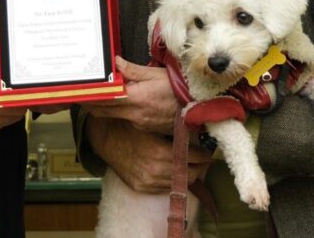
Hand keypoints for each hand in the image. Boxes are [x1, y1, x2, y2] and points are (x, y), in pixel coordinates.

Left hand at [83, 57, 179, 133]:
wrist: (199, 108)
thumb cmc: (180, 88)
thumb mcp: (156, 73)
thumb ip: (133, 70)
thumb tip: (115, 63)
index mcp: (136, 98)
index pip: (103, 100)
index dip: (88, 97)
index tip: (79, 91)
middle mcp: (134, 114)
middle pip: (102, 111)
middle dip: (90, 104)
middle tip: (82, 94)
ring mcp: (139, 124)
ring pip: (113, 116)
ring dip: (104, 108)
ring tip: (100, 96)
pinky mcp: (145, 128)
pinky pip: (126, 120)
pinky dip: (120, 112)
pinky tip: (122, 103)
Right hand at [86, 116, 209, 192]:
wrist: (106, 138)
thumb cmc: (131, 127)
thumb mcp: (153, 124)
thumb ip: (175, 130)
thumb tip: (197, 129)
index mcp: (160, 151)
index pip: (192, 158)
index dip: (203, 155)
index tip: (207, 151)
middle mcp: (155, 169)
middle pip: (189, 174)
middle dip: (200, 167)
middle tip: (204, 160)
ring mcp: (148, 181)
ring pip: (179, 184)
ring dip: (189, 175)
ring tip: (193, 166)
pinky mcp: (141, 187)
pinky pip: (165, 189)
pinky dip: (174, 182)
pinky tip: (176, 173)